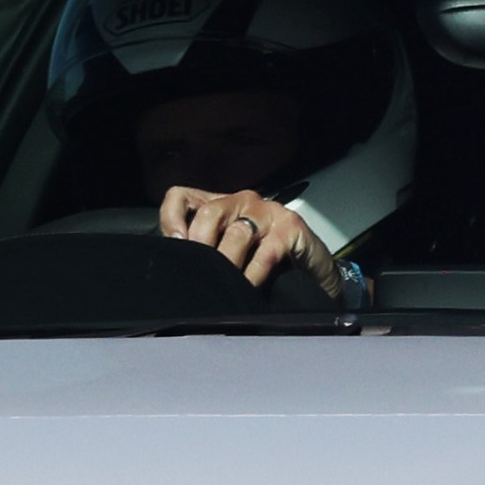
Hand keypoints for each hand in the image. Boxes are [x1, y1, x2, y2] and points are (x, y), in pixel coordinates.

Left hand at [156, 187, 341, 292]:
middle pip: (209, 212)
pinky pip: (266, 252)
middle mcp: (243, 200)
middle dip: (201, 247)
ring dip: (228, 265)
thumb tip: (177, 265)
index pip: (182, 196)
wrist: (313, 269)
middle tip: (201, 274)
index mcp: (221, 203)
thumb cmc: (268, 262)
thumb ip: (205, 251)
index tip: (175, 247)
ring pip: (237, 233)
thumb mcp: (230, 254)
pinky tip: (250, 288)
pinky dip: (254, 274)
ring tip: (226, 287)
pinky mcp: (290, 226)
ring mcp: (268, 211)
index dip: (171, 219)